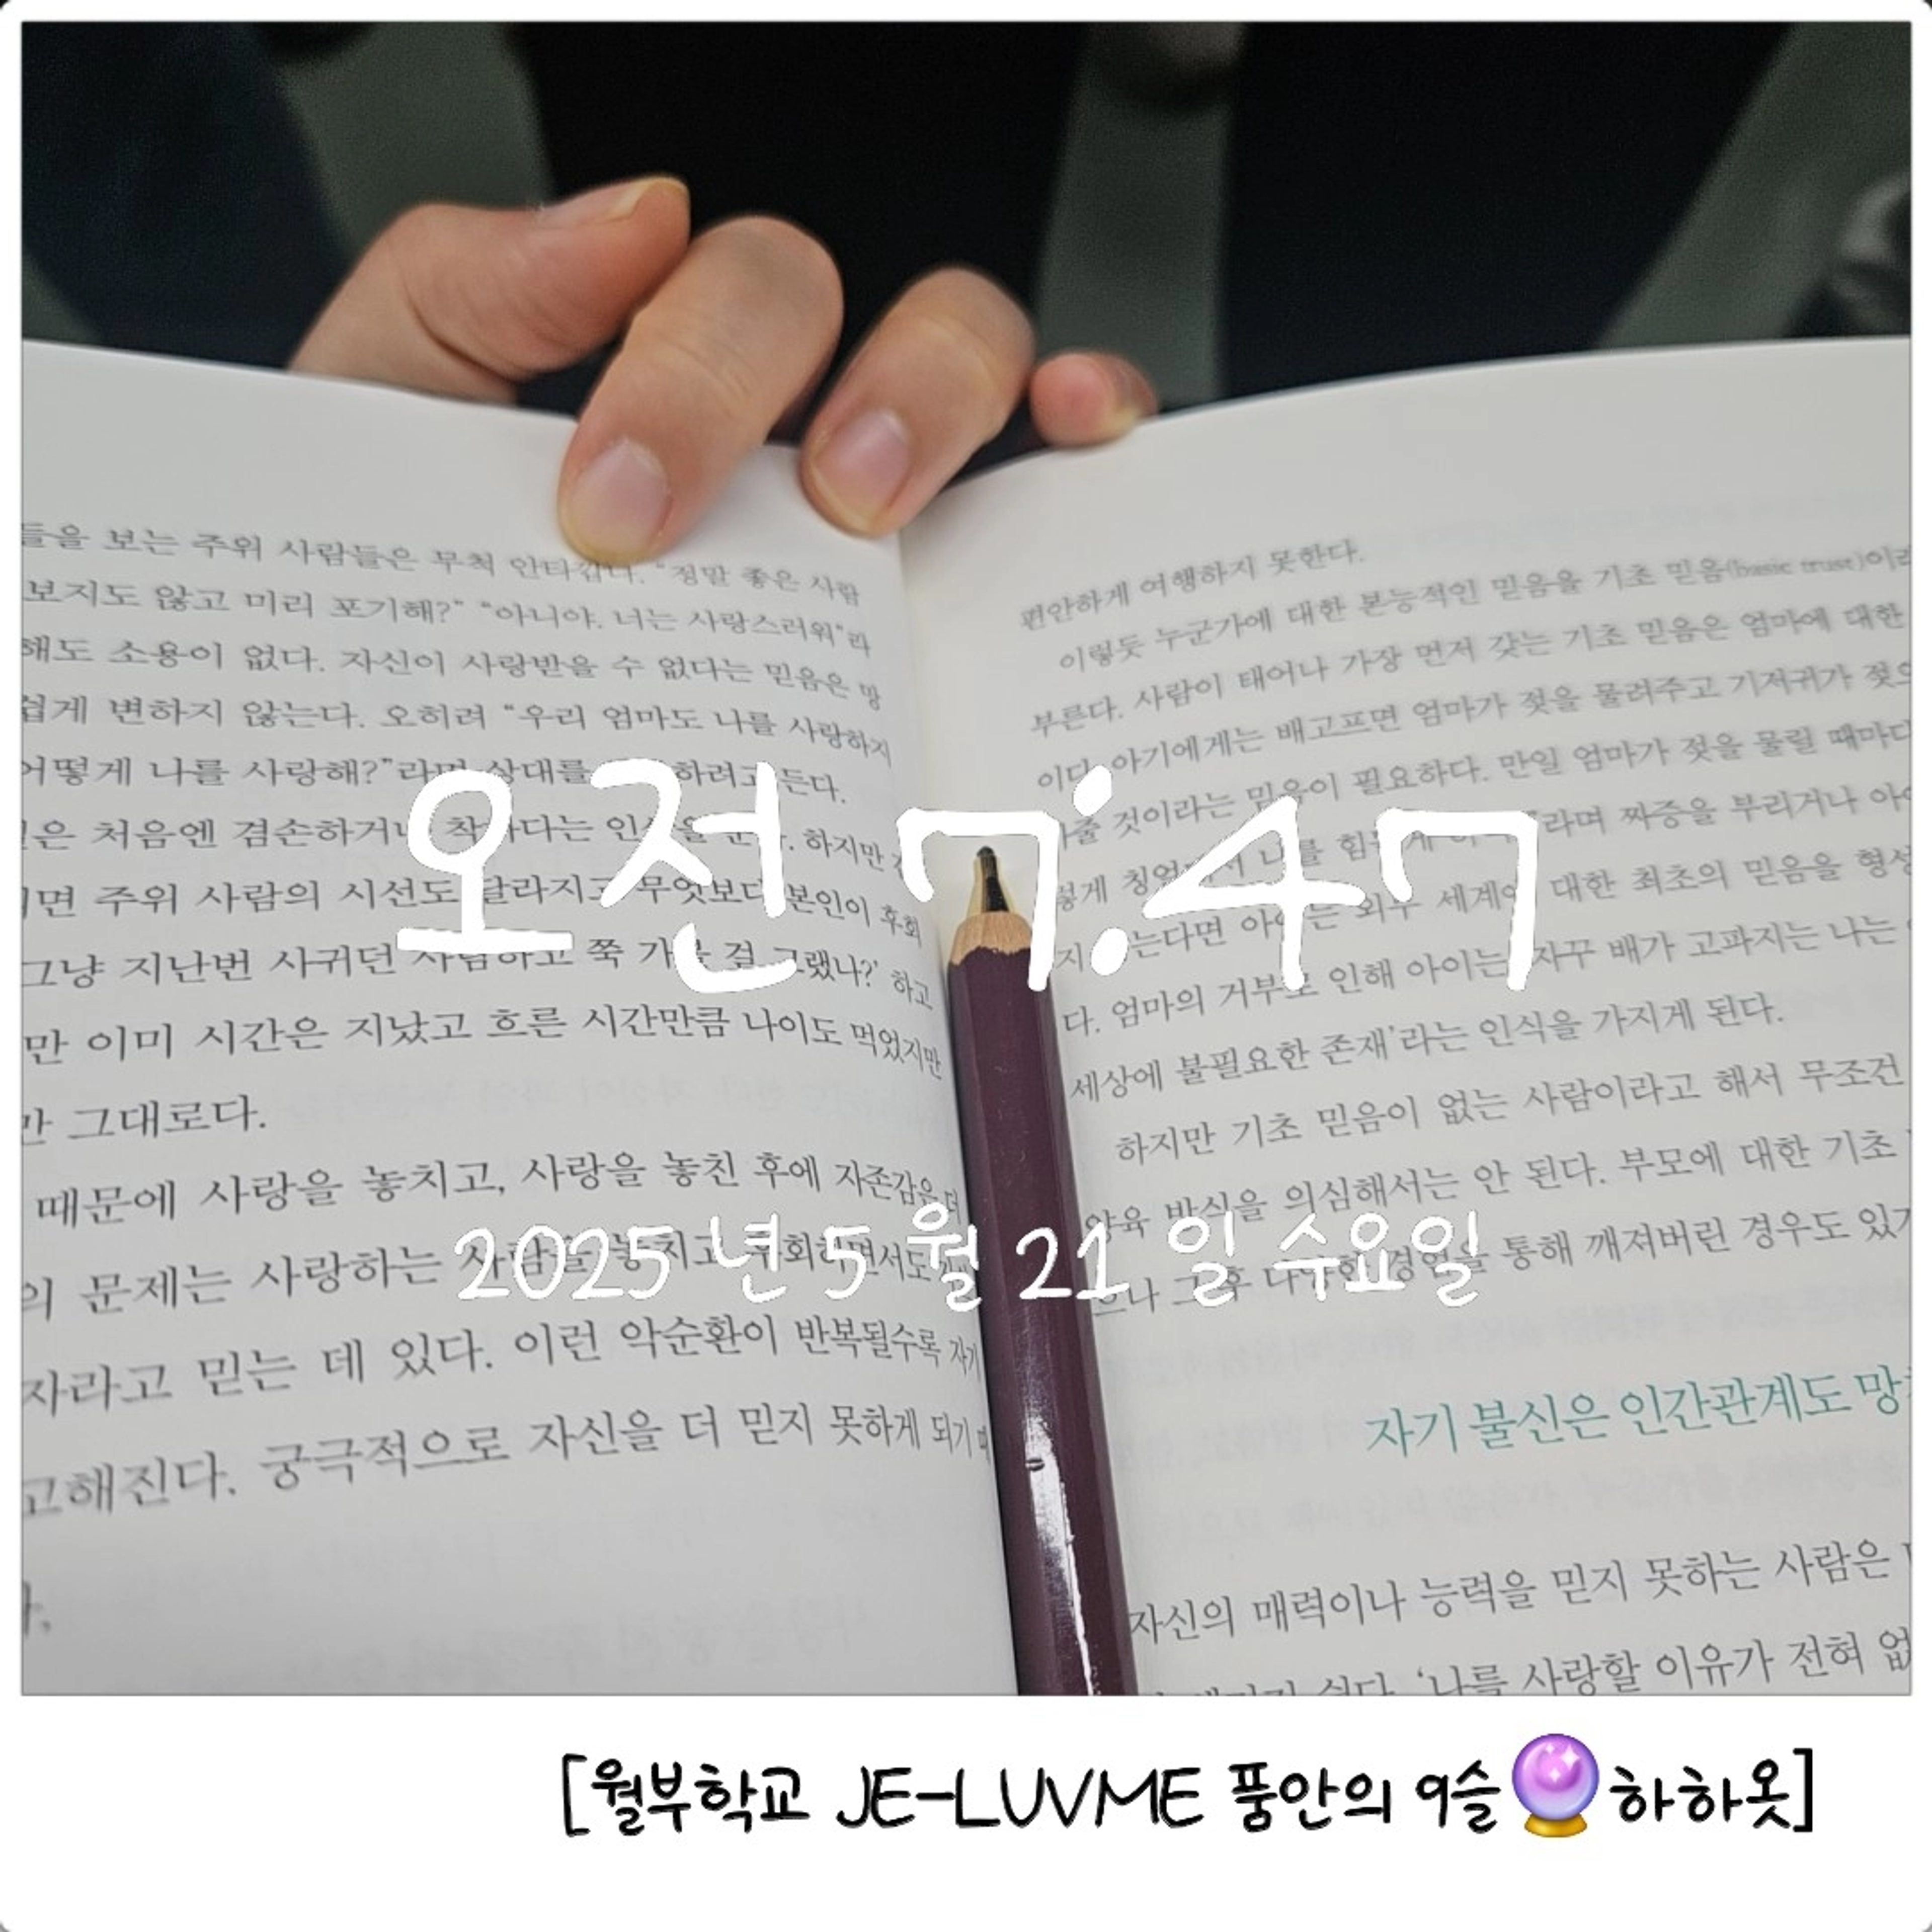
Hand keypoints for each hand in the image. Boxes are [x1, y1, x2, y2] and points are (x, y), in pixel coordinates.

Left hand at [291, 176, 1157, 562]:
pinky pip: (1055, 451)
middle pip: (839, 306)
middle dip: (813, 389)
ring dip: (941, 397)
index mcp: (649, 359)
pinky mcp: (948, 571)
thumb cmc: (424, 587)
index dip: (685, 384)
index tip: (613, 518)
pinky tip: (1080, 426)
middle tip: (781, 512)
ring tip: (874, 510)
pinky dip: (1088, 411)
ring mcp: (871, 477)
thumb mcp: (392, 418)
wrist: (428, 747)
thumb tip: (635, 211)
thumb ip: (468, 287)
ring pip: (963, 351)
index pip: (706, 288)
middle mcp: (770, 402)